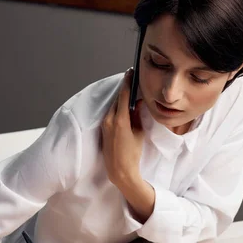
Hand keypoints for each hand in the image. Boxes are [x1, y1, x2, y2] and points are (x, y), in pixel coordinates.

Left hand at [102, 68, 143, 187]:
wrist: (119, 170)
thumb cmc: (132, 154)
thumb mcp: (139, 132)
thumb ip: (137, 115)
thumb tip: (138, 102)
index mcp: (120, 120)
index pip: (123, 95)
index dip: (128, 82)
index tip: (131, 72)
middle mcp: (109, 119)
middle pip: (118, 99)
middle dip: (125, 89)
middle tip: (133, 80)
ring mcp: (104, 124)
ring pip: (114, 105)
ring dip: (121, 99)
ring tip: (130, 92)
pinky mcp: (103, 128)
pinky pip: (111, 113)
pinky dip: (117, 107)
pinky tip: (124, 105)